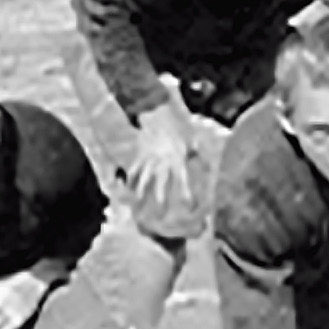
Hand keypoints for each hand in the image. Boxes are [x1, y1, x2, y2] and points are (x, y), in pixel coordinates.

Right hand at [129, 100, 198, 214]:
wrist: (158, 116)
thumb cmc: (177, 130)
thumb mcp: (190, 141)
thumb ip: (194, 153)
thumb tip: (200, 160)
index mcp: (177, 159)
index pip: (182, 179)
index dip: (186, 192)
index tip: (189, 205)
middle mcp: (162, 162)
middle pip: (161, 182)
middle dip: (160, 196)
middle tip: (161, 212)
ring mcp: (149, 159)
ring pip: (144, 178)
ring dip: (141, 191)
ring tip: (138, 203)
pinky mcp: (140, 156)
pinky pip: (134, 170)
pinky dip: (130, 180)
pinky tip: (127, 190)